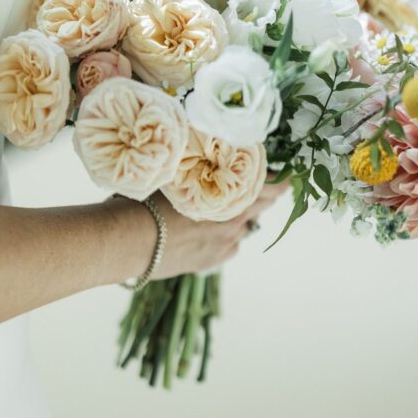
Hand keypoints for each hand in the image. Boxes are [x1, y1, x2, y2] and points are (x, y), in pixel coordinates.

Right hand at [111, 172, 290, 280]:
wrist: (129, 240)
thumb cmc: (149, 199)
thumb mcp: (175, 174)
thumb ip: (196, 167)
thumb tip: (201, 155)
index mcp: (228, 198)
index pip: (268, 188)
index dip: (280, 182)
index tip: (288, 175)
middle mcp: (232, 223)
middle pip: (259, 208)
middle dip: (263, 196)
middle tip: (265, 186)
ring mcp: (223, 246)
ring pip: (243, 227)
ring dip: (240, 217)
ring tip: (228, 207)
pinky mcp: (210, 262)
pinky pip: (228, 246)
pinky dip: (226, 236)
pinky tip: (210, 231)